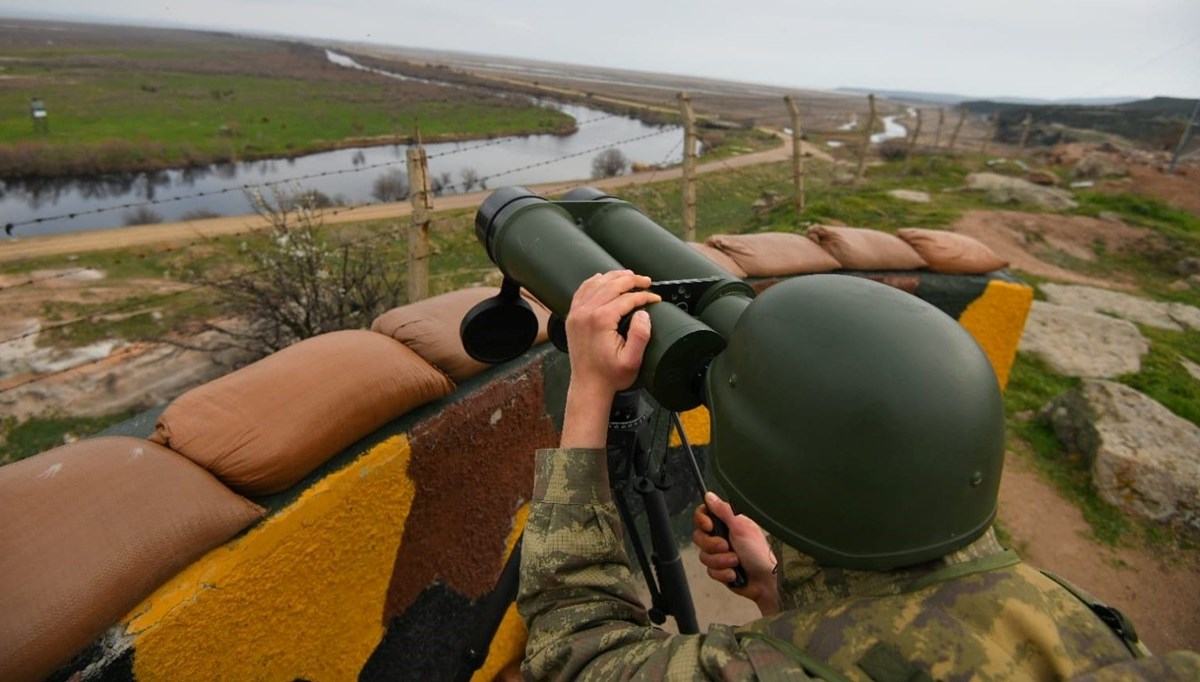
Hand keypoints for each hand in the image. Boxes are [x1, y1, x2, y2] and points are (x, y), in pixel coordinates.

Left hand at [559, 270, 660, 448]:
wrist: (588, 386)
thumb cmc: (610, 376)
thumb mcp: (632, 360)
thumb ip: (640, 335)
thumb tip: (644, 313)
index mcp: (601, 320)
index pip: (627, 298)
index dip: (644, 295)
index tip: (655, 298)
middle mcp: (586, 313)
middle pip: (611, 284)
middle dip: (632, 280)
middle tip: (646, 281)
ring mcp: (577, 313)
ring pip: (596, 283)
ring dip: (614, 277)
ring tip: (630, 276)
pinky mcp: (573, 317)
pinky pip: (582, 291)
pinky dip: (594, 282)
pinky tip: (603, 279)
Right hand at [692, 492, 779, 615]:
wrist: (766, 581)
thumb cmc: (759, 553)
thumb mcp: (741, 528)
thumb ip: (724, 511)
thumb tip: (709, 496)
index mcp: (728, 523)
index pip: (704, 515)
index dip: (702, 521)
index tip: (709, 527)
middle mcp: (723, 537)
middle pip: (699, 537)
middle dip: (713, 546)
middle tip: (727, 546)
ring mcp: (720, 554)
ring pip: (704, 556)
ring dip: (721, 561)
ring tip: (736, 562)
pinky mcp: (720, 570)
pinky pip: (710, 571)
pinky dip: (723, 573)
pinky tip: (735, 574)